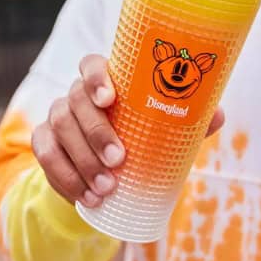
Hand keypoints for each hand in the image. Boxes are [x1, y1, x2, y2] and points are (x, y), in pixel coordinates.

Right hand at [31, 54, 225, 207]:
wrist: (106, 171)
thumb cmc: (140, 139)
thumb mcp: (163, 130)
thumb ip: (187, 121)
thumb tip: (216, 114)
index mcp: (105, 82)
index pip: (91, 64)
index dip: (96, 77)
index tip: (110, 98)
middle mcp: (76, 95)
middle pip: (75, 100)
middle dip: (95, 131)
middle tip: (118, 160)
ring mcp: (56, 117)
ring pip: (59, 128)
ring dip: (83, 160)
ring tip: (107, 187)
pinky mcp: (44, 143)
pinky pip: (46, 156)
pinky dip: (66, 178)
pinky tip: (87, 196)